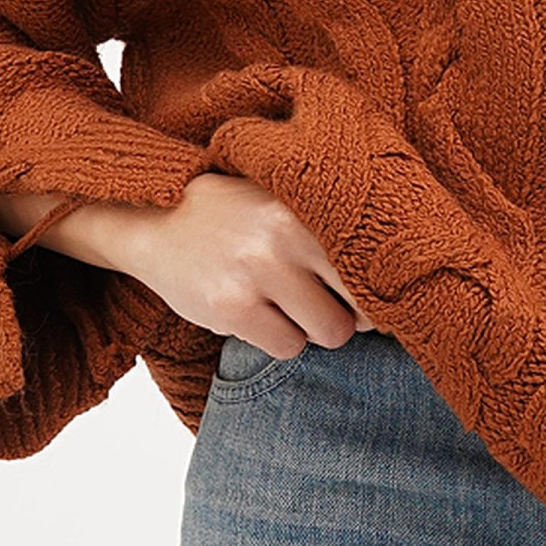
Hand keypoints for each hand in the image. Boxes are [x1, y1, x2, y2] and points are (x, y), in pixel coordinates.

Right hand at [0, 171, 361, 362]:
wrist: (153, 218)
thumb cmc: (233, 214)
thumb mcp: (282, 199)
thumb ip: (329, 226)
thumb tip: (393, 279)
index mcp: (305, 204)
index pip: (373, 263)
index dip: (382, 290)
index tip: (382, 299)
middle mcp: (285, 237)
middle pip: (361, 306)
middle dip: (352, 315)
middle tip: (330, 305)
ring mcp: (256, 274)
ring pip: (327, 332)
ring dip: (312, 327)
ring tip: (286, 304)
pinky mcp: (230, 308)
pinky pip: (286, 346)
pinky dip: (279, 339)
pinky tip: (258, 313)